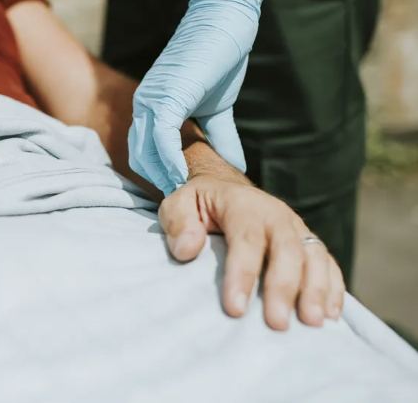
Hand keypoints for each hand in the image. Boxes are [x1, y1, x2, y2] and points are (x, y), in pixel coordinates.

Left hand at [128, 0, 273, 194]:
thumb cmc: (219, 58)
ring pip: (146, 152)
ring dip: (163, 180)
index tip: (179, 200)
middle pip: (140, 158)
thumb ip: (219, 136)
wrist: (226, 18)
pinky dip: (170, 162)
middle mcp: (144, 105)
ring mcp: (151, 100)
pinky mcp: (166, 96)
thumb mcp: (218, 107)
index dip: (160, 178)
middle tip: (183, 207)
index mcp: (152, 107)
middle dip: (159, 184)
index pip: (145, 153)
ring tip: (184, 202)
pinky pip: (161, 138)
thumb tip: (234, 165)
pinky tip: (184, 181)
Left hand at [158, 177, 344, 330]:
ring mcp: (296, 228)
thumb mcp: (177, 204)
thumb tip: (186, 250)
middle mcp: (276, 215)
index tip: (235, 308)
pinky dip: (333, 288)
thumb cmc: (198, 204)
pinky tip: (331, 315)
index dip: (243, 273)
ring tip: (312, 323)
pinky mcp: (308, 243)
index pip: (246, 239)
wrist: (224, 188)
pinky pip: (328, 263)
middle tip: (277, 324)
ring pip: (314, 256)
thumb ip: (178, 222)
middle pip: (287, 250)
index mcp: (243, 204)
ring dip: (316, 290)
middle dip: (284, 288)